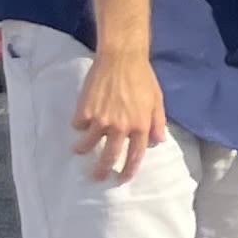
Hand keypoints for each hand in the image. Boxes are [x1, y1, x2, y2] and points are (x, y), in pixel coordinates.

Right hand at [72, 46, 169, 183]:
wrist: (121, 58)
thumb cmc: (142, 77)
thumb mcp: (157, 100)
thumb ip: (158, 122)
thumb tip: (159, 141)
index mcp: (140, 125)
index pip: (135, 155)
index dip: (128, 170)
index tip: (122, 179)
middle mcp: (121, 127)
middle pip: (109, 157)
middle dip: (101, 171)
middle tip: (96, 177)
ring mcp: (101, 120)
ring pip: (87, 144)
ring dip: (82, 150)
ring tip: (79, 150)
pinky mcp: (85, 111)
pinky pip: (78, 125)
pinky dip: (79, 125)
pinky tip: (81, 120)